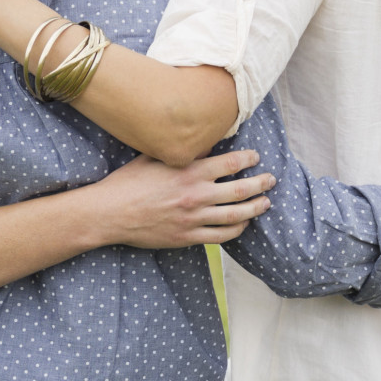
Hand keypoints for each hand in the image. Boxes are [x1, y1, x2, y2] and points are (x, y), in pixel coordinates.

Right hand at [88, 150, 274, 248]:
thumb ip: (180, 152)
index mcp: (189, 172)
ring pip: (236, 215)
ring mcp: (193, 218)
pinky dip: (237, 230)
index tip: (255, 157)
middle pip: (241, 190)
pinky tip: (243, 225)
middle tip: (270, 180)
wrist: (110, 213)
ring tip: (266, 203)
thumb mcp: (153, 158)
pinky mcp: (187, 237)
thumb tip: (202, 143)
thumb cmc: (127, 182)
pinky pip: (221, 236)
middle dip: (261, 184)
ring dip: (255, 208)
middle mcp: (196, 195)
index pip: (230, 163)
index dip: (248, 159)